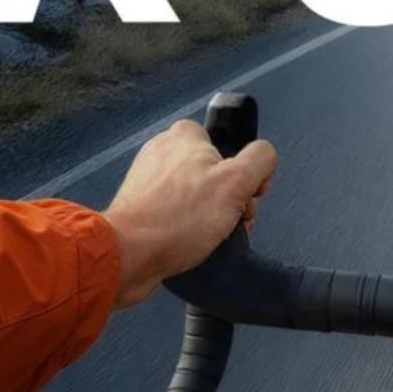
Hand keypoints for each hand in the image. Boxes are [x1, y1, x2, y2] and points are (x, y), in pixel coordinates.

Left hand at [102, 120, 276, 308]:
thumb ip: (260, 160)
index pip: (229, 145)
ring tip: (211, 236)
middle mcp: (163, 150)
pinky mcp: (138, 207)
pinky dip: (185, 226)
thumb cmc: (180, 217)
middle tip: (233, 221)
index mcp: (185, 136)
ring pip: (195, 194)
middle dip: (230, 198)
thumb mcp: (237, 181)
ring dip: (210, 216)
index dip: (244, 172)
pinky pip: (174, 212)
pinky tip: (189, 242)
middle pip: (214, 171)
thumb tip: (264, 158)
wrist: (128, 255)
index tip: (246, 196)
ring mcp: (147, 179)